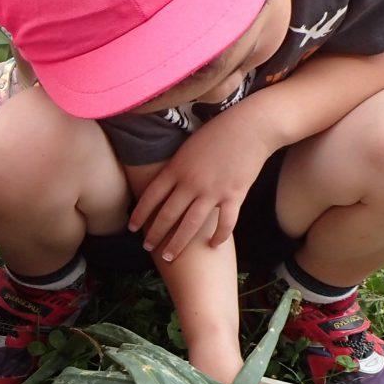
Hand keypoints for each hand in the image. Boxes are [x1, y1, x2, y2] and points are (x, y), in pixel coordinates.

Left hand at [129, 117, 271, 261]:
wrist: (251, 126)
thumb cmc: (218, 132)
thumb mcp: (188, 146)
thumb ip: (177, 167)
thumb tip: (164, 186)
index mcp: (177, 168)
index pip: (151, 196)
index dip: (140, 214)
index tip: (131, 227)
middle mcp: (191, 183)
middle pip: (167, 215)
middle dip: (155, 234)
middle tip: (147, 247)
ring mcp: (213, 191)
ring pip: (190, 225)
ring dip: (177, 244)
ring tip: (168, 257)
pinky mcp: (234, 195)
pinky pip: (225, 223)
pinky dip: (219, 236)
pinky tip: (212, 245)